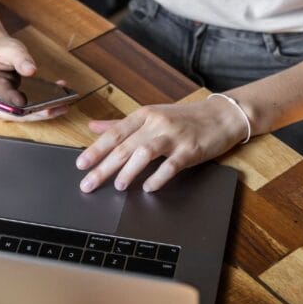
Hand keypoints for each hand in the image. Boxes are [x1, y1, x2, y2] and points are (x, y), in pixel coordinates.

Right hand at [0, 36, 67, 121]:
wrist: (1, 53)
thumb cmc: (1, 51)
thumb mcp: (9, 49)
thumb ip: (19, 58)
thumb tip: (30, 69)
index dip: (9, 105)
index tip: (23, 104)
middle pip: (10, 113)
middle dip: (33, 113)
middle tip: (52, 108)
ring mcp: (2, 107)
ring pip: (22, 115)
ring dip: (43, 112)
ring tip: (62, 105)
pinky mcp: (14, 108)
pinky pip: (30, 111)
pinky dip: (45, 107)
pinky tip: (61, 100)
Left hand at [75, 98, 247, 192]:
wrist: (222, 116)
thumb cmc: (183, 118)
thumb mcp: (150, 116)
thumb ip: (120, 124)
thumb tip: (93, 127)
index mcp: (144, 115)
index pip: (114, 133)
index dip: (96, 149)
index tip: (80, 164)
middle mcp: (156, 123)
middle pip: (125, 146)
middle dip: (104, 167)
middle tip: (88, 183)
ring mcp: (174, 136)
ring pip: (145, 152)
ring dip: (129, 170)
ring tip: (118, 185)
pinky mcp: (191, 149)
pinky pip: (171, 165)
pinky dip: (158, 177)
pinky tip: (148, 187)